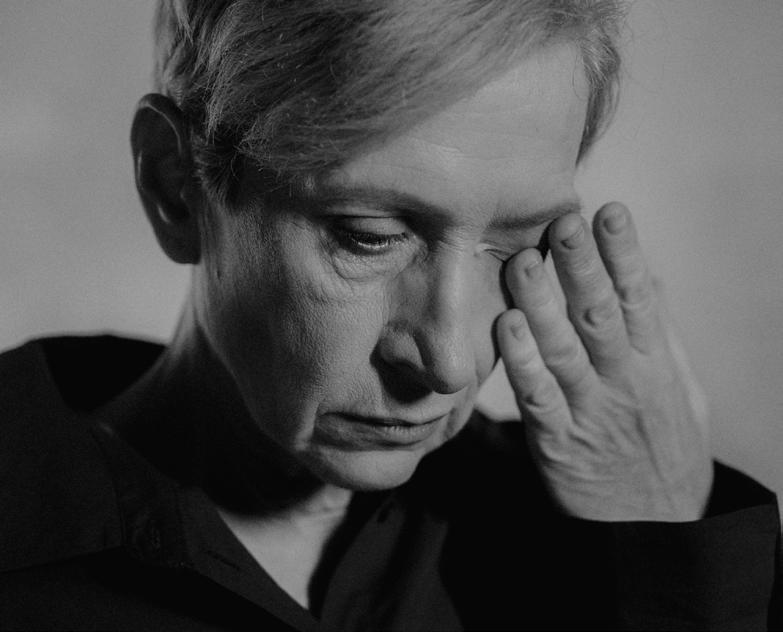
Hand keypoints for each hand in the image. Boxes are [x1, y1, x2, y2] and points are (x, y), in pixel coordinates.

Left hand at [497, 203, 712, 521]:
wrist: (655, 526)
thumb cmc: (663, 445)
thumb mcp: (680, 387)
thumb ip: (660, 333)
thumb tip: (648, 278)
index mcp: (654, 363)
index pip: (640, 299)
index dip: (625, 254)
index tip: (610, 213)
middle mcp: (623, 381)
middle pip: (601, 315)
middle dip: (582, 268)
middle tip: (563, 221)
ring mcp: (589, 411)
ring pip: (564, 350)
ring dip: (542, 305)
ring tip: (522, 262)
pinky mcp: (557, 442)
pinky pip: (536, 398)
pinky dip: (522, 361)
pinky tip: (507, 325)